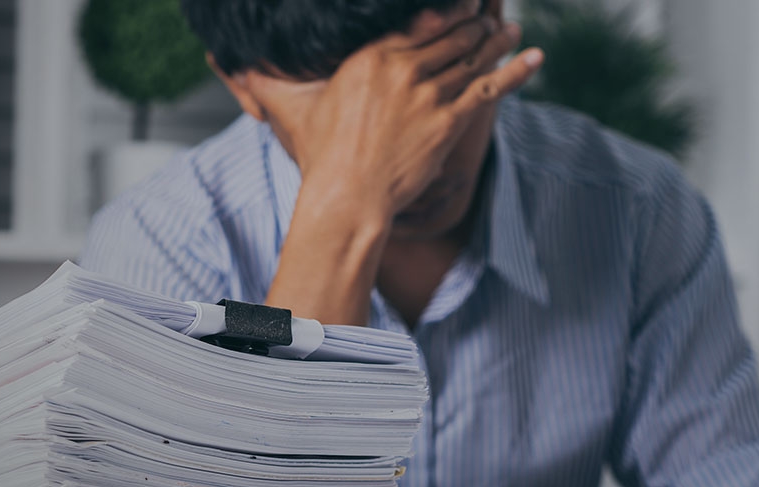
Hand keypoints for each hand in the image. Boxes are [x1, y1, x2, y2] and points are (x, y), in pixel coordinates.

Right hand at [243, 1, 539, 325]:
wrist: (345, 196)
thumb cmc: (317, 155)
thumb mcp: (288, 108)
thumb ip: (263, 80)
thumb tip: (224, 61)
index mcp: (367, 57)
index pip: (416, 20)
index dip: (444, 8)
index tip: (457, 2)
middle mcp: (402, 67)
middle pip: (451, 32)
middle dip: (474, 19)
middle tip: (487, 11)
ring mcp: (430, 93)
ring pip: (475, 54)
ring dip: (497, 38)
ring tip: (508, 30)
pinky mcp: (450, 119)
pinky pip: (492, 85)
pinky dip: (517, 70)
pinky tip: (534, 56)